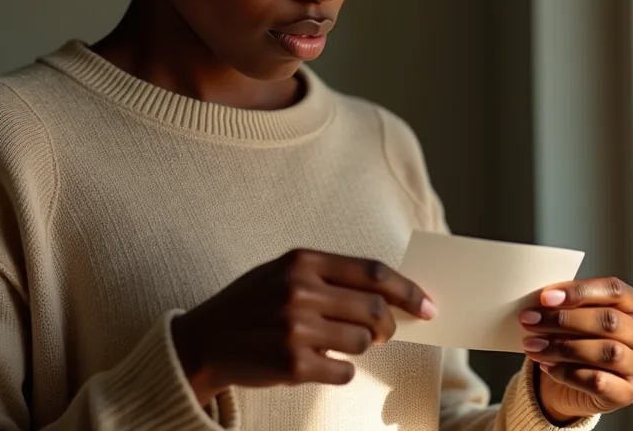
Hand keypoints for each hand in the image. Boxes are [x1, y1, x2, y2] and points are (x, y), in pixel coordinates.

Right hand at [171, 249, 435, 406]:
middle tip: (384, 332)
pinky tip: (317, 362)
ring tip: (332, 342)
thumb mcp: (283, 272)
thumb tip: (386, 295)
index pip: (372, 271)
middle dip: (388, 325)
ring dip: (358, 346)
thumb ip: (329, 276)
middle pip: (374, 309)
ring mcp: (296, 329)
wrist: (203, 340)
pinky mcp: (292, 365)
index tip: (428, 305)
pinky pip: (344, 371)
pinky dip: (340, 370)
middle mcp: (300, 290)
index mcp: (301, 260)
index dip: (406, 289)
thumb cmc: (252, 303)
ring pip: (362, 342)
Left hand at [519, 277, 632, 423]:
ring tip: (532, 345)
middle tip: (529, 320)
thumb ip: (562, 302)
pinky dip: (566, 372)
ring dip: (561, 346)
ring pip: (605, 352)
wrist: (571, 379)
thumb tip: (539, 299)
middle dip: (563, 319)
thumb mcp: (569, 312)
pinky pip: (598, 381)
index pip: (613, 290)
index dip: (579, 291)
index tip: (545, 297)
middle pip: (608, 321)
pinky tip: (546, 366)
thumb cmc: (572, 335)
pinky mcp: (627, 392)